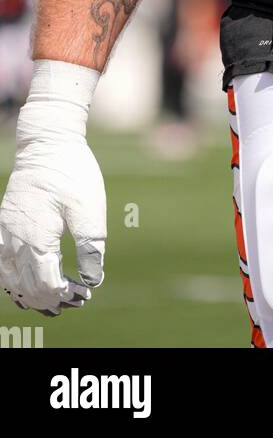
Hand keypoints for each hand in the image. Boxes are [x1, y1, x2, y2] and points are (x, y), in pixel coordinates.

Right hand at [0, 100, 105, 315]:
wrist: (49, 141)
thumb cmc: (72, 171)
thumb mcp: (90, 208)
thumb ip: (91, 246)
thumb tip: (93, 280)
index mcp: (37, 237)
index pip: (46, 284)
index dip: (64, 295)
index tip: (83, 295)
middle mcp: (15, 239)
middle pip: (27, 286)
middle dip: (50, 299)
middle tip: (73, 301)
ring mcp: (5, 232)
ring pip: (10, 278)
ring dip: (29, 294)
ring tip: (50, 302)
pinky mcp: (4, 223)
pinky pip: (1, 262)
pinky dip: (12, 279)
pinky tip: (24, 283)